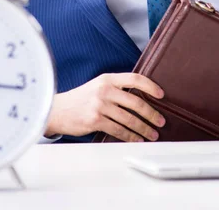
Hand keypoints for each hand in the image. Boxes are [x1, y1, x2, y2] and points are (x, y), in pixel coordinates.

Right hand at [44, 73, 165, 141]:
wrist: (57, 110)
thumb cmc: (81, 99)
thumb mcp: (97, 86)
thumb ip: (116, 88)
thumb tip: (141, 97)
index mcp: (108, 79)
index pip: (134, 78)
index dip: (150, 86)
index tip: (161, 95)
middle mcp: (104, 90)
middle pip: (135, 102)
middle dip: (151, 114)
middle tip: (160, 121)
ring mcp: (100, 105)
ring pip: (129, 119)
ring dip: (144, 129)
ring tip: (152, 134)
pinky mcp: (95, 120)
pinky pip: (119, 130)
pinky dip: (130, 136)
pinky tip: (137, 139)